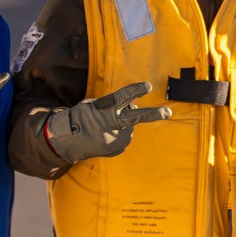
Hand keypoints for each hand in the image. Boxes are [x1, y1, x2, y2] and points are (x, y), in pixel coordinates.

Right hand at [46, 81, 171, 162]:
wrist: (67, 142)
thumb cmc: (80, 118)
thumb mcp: (92, 105)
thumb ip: (112, 105)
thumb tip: (130, 108)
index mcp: (105, 109)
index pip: (123, 97)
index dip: (136, 91)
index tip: (148, 87)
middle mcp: (112, 125)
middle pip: (137, 117)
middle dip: (154, 114)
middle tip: (168, 112)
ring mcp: (114, 139)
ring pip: (129, 128)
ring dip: (123, 125)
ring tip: (105, 126)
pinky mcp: (115, 149)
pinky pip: (123, 138)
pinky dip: (118, 135)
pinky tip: (105, 135)